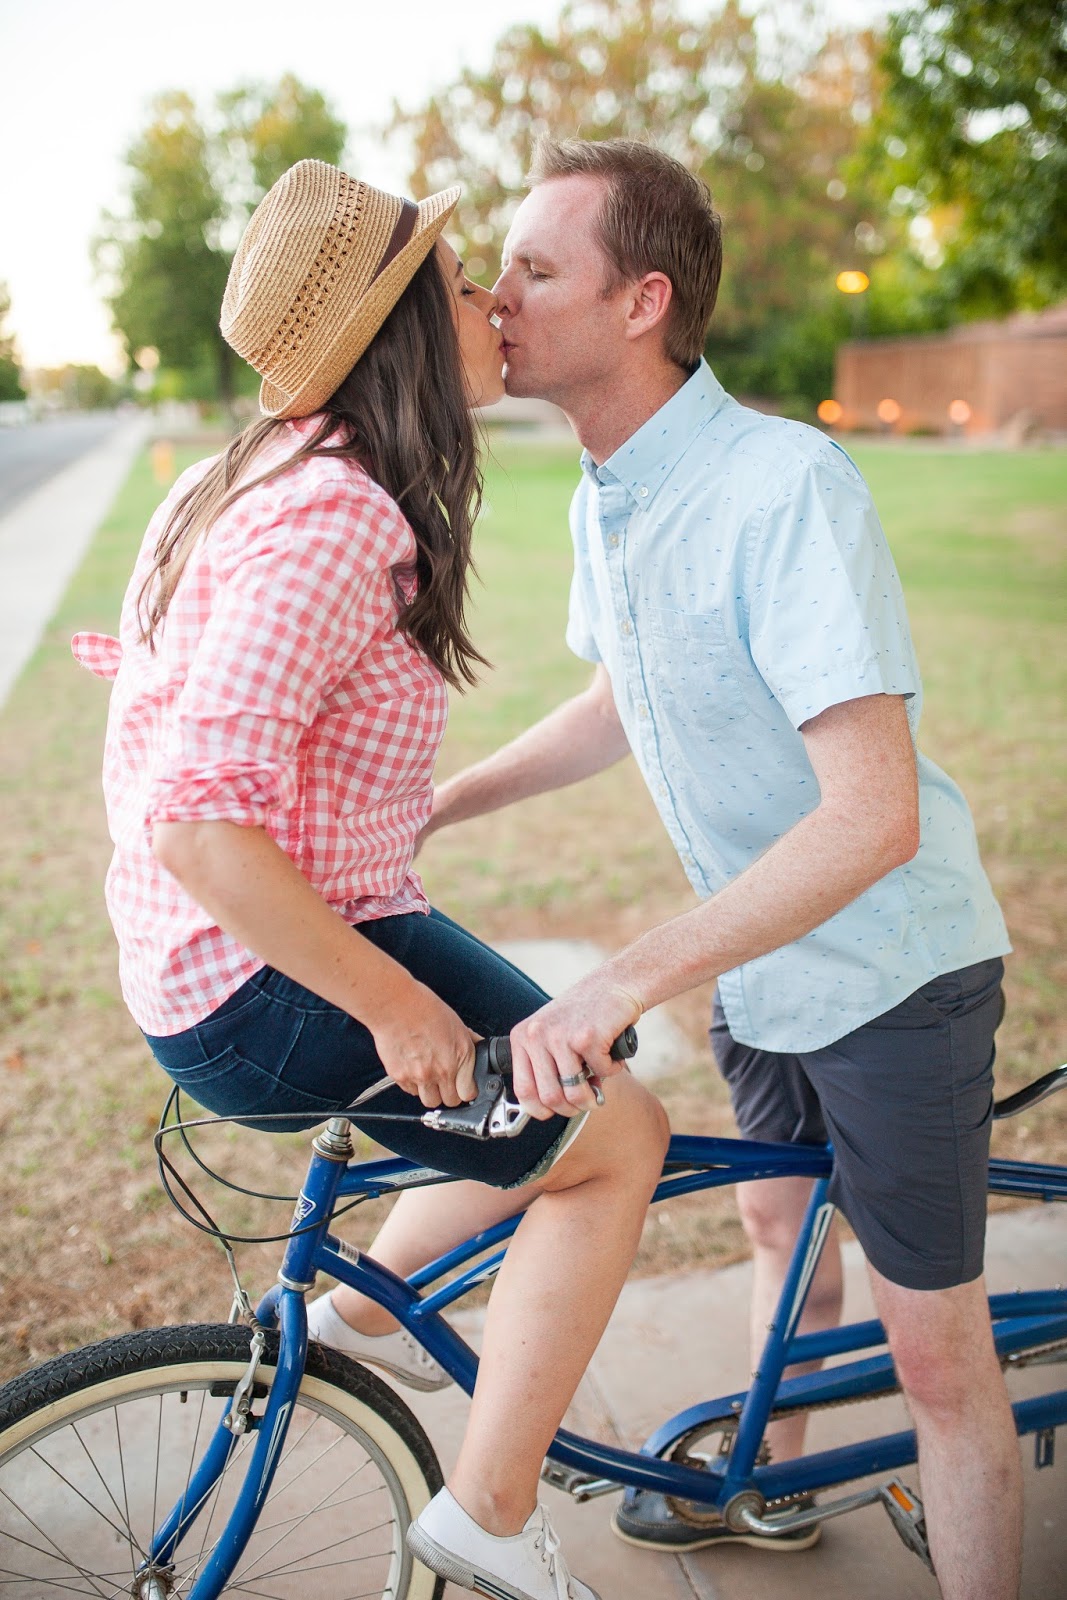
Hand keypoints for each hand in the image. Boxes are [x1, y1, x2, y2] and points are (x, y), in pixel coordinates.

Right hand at [370, 981, 476, 1107]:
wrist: (395, 1006)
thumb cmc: (424, 1009)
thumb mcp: (457, 1024)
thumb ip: (469, 1043)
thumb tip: (480, 1049)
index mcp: (461, 1056)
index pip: (469, 1092)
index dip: (466, 1091)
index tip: (463, 1087)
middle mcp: (443, 1070)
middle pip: (451, 1101)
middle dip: (449, 1093)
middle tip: (444, 1081)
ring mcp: (421, 1076)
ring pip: (430, 1101)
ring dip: (430, 1092)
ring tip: (427, 1076)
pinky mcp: (401, 1077)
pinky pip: (411, 1091)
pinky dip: (412, 1084)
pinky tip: (412, 1067)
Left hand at [508, 978, 642, 1119]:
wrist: (613, 984)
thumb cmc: (584, 1014)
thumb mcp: (552, 1034)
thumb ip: (544, 1065)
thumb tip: (548, 1107)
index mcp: (523, 1037)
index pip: (522, 1090)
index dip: (539, 1110)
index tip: (553, 1112)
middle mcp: (536, 1035)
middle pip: (550, 1097)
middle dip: (572, 1108)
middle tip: (585, 1101)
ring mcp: (561, 1035)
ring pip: (575, 1092)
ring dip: (592, 1097)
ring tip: (599, 1085)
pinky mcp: (588, 1036)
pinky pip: (602, 1073)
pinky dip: (612, 1070)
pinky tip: (611, 1054)